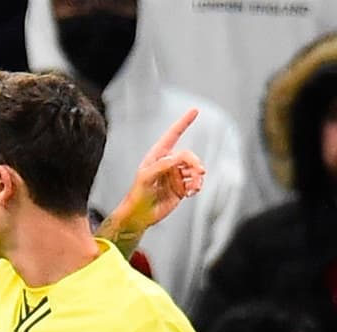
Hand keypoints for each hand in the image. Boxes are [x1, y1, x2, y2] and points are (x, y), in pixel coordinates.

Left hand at [118, 109, 206, 231]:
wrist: (139, 216)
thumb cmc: (137, 195)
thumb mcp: (145, 178)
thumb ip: (160, 166)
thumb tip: (176, 157)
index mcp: (158, 156)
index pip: (173, 135)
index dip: (183, 123)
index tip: (195, 110)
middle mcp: (168, 164)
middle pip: (188, 156)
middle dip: (195, 162)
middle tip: (199, 171)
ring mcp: (176, 176)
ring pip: (195, 169)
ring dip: (198, 176)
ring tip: (195, 187)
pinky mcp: (181, 188)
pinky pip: (196, 182)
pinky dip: (197, 186)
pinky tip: (192, 192)